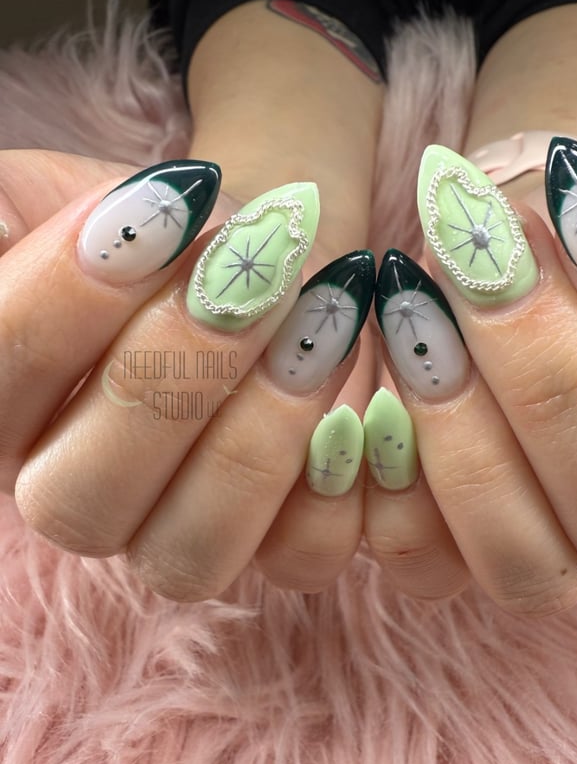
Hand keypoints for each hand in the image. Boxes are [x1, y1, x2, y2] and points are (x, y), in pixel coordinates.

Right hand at [0, 150, 374, 600]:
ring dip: (259, 437)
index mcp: (6, 415)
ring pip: (188, 555)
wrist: (263, 258)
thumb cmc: (173, 233)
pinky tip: (355, 408)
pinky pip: (299, 561)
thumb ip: (46, 221)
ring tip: (320, 327)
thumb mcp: (93, 203)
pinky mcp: (272, 549)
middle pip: (80, 499)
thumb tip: (27, 233)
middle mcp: (78, 498)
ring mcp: (173, 541)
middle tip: (247, 277)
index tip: (163, 206)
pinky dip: (333, 491)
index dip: (65, 304)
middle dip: (170, 379)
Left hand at [363, 143, 576, 613]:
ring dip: (464, 433)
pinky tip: (377, 393)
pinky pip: (428, 563)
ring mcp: (562, 547)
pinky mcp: (464, 551)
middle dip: (548, 371)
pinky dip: (398, 483)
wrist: (529, 244)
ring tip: (417, 313)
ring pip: (529, 560)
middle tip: (489, 256)